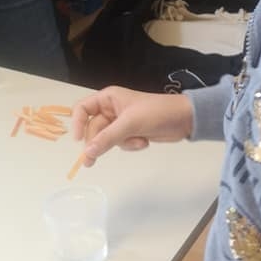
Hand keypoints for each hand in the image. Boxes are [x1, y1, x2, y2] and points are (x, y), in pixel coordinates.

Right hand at [72, 86, 193, 165]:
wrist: (184, 119)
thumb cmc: (156, 112)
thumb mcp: (130, 123)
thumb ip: (107, 138)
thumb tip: (87, 152)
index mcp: (108, 98)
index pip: (82, 109)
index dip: (77, 124)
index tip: (77, 141)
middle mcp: (112, 109)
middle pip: (93, 129)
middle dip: (99, 143)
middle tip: (91, 162)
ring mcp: (121, 122)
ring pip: (108, 139)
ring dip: (122, 144)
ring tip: (138, 141)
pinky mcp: (131, 133)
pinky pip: (121, 144)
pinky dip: (131, 145)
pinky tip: (145, 141)